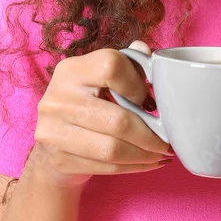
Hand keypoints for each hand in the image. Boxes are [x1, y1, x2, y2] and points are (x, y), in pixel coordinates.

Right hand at [29, 40, 172, 189]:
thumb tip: (148, 53)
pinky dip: (134, 167)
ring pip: (114, 149)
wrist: (52, 145)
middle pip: (118, 120)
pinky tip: (149, 162)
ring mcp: (54, 132)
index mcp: (71, 71)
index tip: (148, 99)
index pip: (111, 67)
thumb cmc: (86, 105)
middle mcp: (57, 99)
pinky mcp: (60, 160)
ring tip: (162, 153)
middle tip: (168, 140)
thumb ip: (126, 64)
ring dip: (146, 154)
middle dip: (151, 134)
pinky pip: (107, 167)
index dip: (137, 84)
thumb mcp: (99, 78)